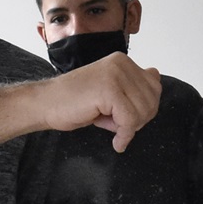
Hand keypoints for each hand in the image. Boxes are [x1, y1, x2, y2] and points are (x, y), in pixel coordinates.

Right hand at [38, 54, 161, 151]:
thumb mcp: (110, 92)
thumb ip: (133, 87)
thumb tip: (157, 77)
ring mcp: (115, 74)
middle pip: (152, 101)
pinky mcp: (109, 89)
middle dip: (138, 119)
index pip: (155, 88)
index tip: (125, 118)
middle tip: (117, 125)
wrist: (45, 103)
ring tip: (110, 127)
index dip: (144, 110)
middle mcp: (121, 64)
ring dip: (129, 128)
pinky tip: (116, 141)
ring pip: (142, 112)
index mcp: (123, 62)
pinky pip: (130, 120)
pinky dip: (124, 135)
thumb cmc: (75, 102)